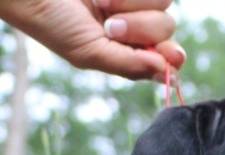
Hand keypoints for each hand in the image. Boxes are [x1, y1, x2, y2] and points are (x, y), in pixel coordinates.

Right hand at [0, 0, 184, 80]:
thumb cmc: (53, 21)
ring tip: (102, 2)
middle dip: (140, 27)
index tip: (170, 53)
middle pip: (166, 28)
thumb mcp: (88, 53)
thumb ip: (128, 65)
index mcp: (123, 51)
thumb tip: (169, 75)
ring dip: (133, 3)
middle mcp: (131, 25)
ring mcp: (130, 0)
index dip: (172, 56)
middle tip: (109, 25)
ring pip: (163, 2)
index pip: (164, 56)